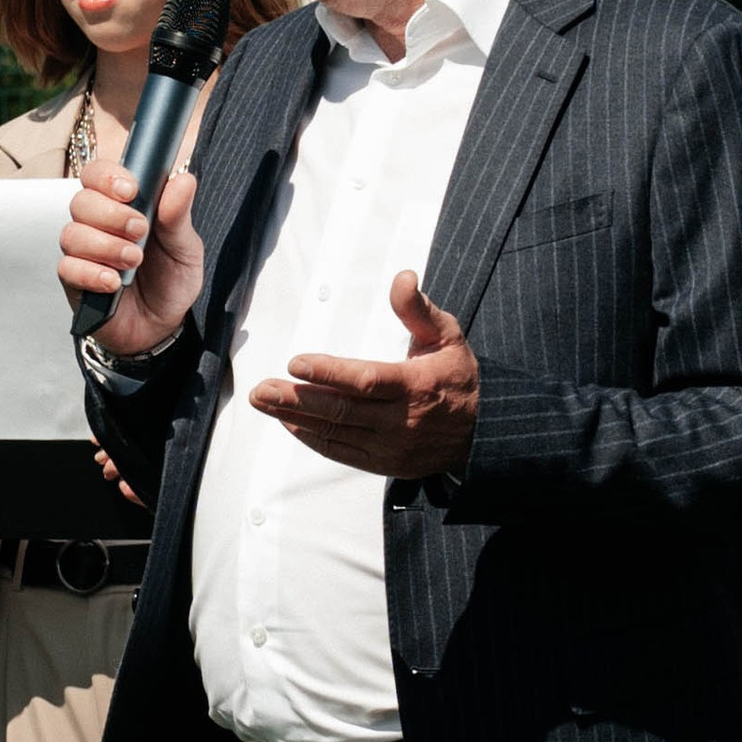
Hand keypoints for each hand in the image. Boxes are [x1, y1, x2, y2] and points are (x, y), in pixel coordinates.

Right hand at [58, 162, 202, 359]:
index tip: (131, 190)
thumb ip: (178, 215)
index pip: (98, 175)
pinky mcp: (74, 281)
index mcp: (122, 206)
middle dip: (111, 215)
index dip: (107, 176)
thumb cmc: (170, 281)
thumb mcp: (185, 248)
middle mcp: (97, 224)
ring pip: (72, 234)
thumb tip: (183, 180)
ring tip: (133, 261)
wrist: (162, 326)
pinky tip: (113, 283)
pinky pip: (68, 268)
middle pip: (82, 201)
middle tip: (140, 231)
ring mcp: (83, 252)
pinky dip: (92, 273)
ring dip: (105, 246)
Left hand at [248, 273, 478, 479]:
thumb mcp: (447, 336)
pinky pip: (341, 452)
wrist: (481, 432)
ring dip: (294, 418)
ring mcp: (391, 446)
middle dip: (296, 398)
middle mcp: (402, 420)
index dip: (329, 373)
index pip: (366, 380)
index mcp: (416, 385)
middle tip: (261, 389)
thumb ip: (418, 309)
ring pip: (335, 432)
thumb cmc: (458, 377)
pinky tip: (288, 423)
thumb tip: (403, 277)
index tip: (296, 362)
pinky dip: (311, 438)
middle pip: (341, 410)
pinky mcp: (384, 464)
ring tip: (263, 402)